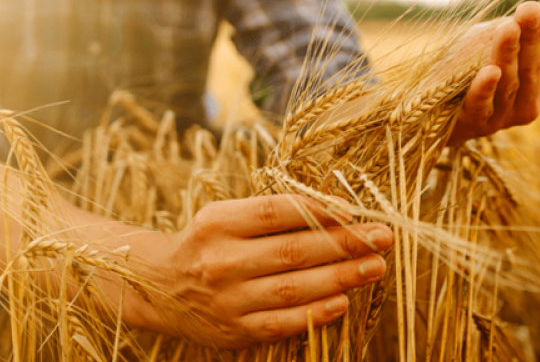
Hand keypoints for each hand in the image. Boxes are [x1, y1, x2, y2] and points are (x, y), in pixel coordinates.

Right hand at [131, 195, 392, 348]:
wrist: (158, 287)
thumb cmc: (207, 242)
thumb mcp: (227, 215)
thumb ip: (274, 212)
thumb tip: (338, 210)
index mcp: (218, 223)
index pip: (277, 212)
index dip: (319, 210)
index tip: (356, 211)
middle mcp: (220, 261)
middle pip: (293, 251)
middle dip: (345, 244)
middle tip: (382, 237)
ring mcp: (227, 299)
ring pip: (293, 288)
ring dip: (341, 277)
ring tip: (375, 267)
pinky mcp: (234, 330)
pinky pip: (281, 322)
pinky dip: (315, 313)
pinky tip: (344, 301)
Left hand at [447, 1, 539, 144]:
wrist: (434, 100)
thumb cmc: (473, 64)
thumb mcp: (500, 39)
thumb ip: (532, 28)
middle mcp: (528, 102)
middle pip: (532, 69)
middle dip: (531, 38)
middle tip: (530, 10)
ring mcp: (503, 116)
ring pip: (508, 84)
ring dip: (508, 55)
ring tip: (508, 27)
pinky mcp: (475, 123)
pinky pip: (482, 106)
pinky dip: (485, 89)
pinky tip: (489, 72)